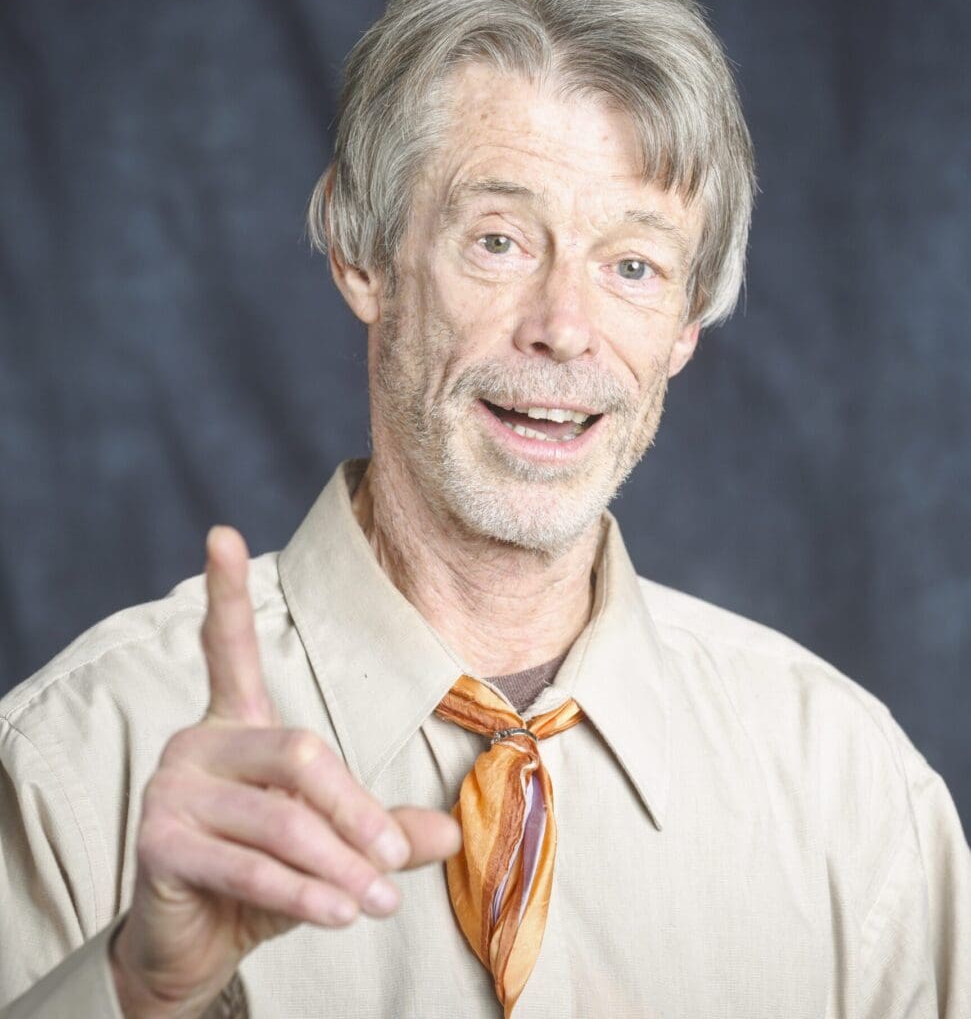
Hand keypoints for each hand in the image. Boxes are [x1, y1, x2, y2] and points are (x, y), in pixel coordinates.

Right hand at [110, 526, 460, 1016]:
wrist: (192, 944)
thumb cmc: (260, 880)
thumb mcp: (329, 845)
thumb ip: (379, 828)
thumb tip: (451, 831)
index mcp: (234, 723)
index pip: (226, 649)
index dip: (224, 592)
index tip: (221, 532)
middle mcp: (196, 742)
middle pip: (300, 753)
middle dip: (357, 813)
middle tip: (392, 859)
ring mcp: (171, 788)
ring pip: (282, 819)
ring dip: (341, 867)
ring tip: (377, 904)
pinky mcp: (157, 842)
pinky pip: (250, 867)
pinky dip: (306, 895)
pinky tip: (338, 914)